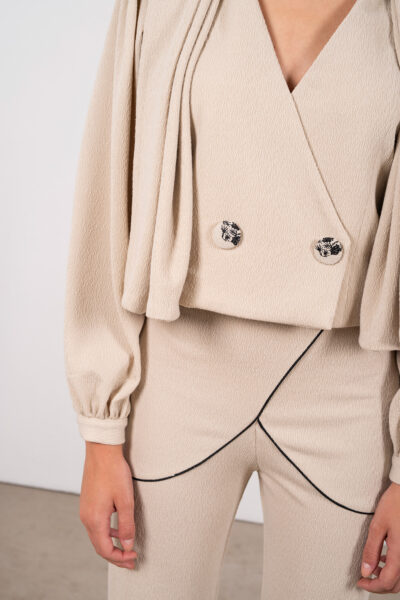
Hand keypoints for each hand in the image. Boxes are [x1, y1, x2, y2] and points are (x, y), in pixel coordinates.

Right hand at [79, 441, 136, 569]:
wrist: (101, 451)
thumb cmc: (113, 472)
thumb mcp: (125, 500)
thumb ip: (127, 525)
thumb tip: (127, 545)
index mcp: (94, 519)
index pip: (105, 549)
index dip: (119, 558)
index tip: (133, 558)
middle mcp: (86, 517)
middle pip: (99, 546)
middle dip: (115, 555)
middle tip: (131, 559)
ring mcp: (85, 509)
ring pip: (97, 535)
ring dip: (111, 544)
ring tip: (126, 547)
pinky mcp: (88, 502)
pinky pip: (96, 524)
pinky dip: (107, 531)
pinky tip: (118, 528)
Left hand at [357, 481, 399, 593]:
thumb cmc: (394, 504)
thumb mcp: (378, 526)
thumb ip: (371, 550)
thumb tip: (366, 571)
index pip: (387, 581)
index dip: (372, 586)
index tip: (361, 582)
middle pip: (396, 584)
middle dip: (380, 586)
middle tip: (365, 580)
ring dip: (387, 578)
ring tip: (373, 569)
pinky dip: (394, 569)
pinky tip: (383, 559)